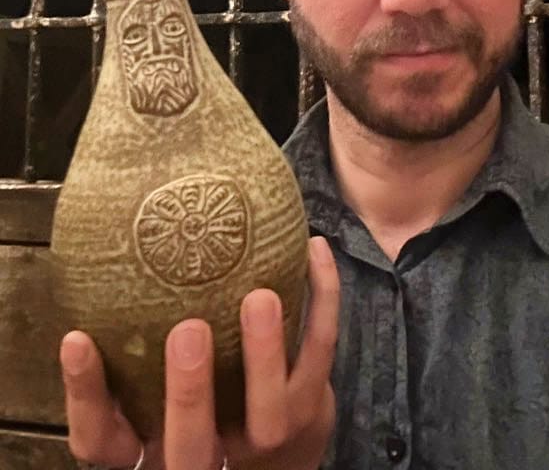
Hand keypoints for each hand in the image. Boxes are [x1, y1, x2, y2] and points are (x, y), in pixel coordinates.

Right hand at [60, 235, 339, 469]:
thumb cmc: (206, 408)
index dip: (86, 394)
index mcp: (158, 446)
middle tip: (188, 330)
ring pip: (268, 411)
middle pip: (190, 445)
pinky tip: (314, 249)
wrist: (281, 454)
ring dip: (265, 352)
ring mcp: (266, 437)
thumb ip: (137, 356)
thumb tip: (106, 265)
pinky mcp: (311, 408)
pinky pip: (319, 352)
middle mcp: (208, 454)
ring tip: (259, 296)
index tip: (77, 338)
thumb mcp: (159, 396)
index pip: (103, 442)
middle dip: (190, 392)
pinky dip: (321, 297)